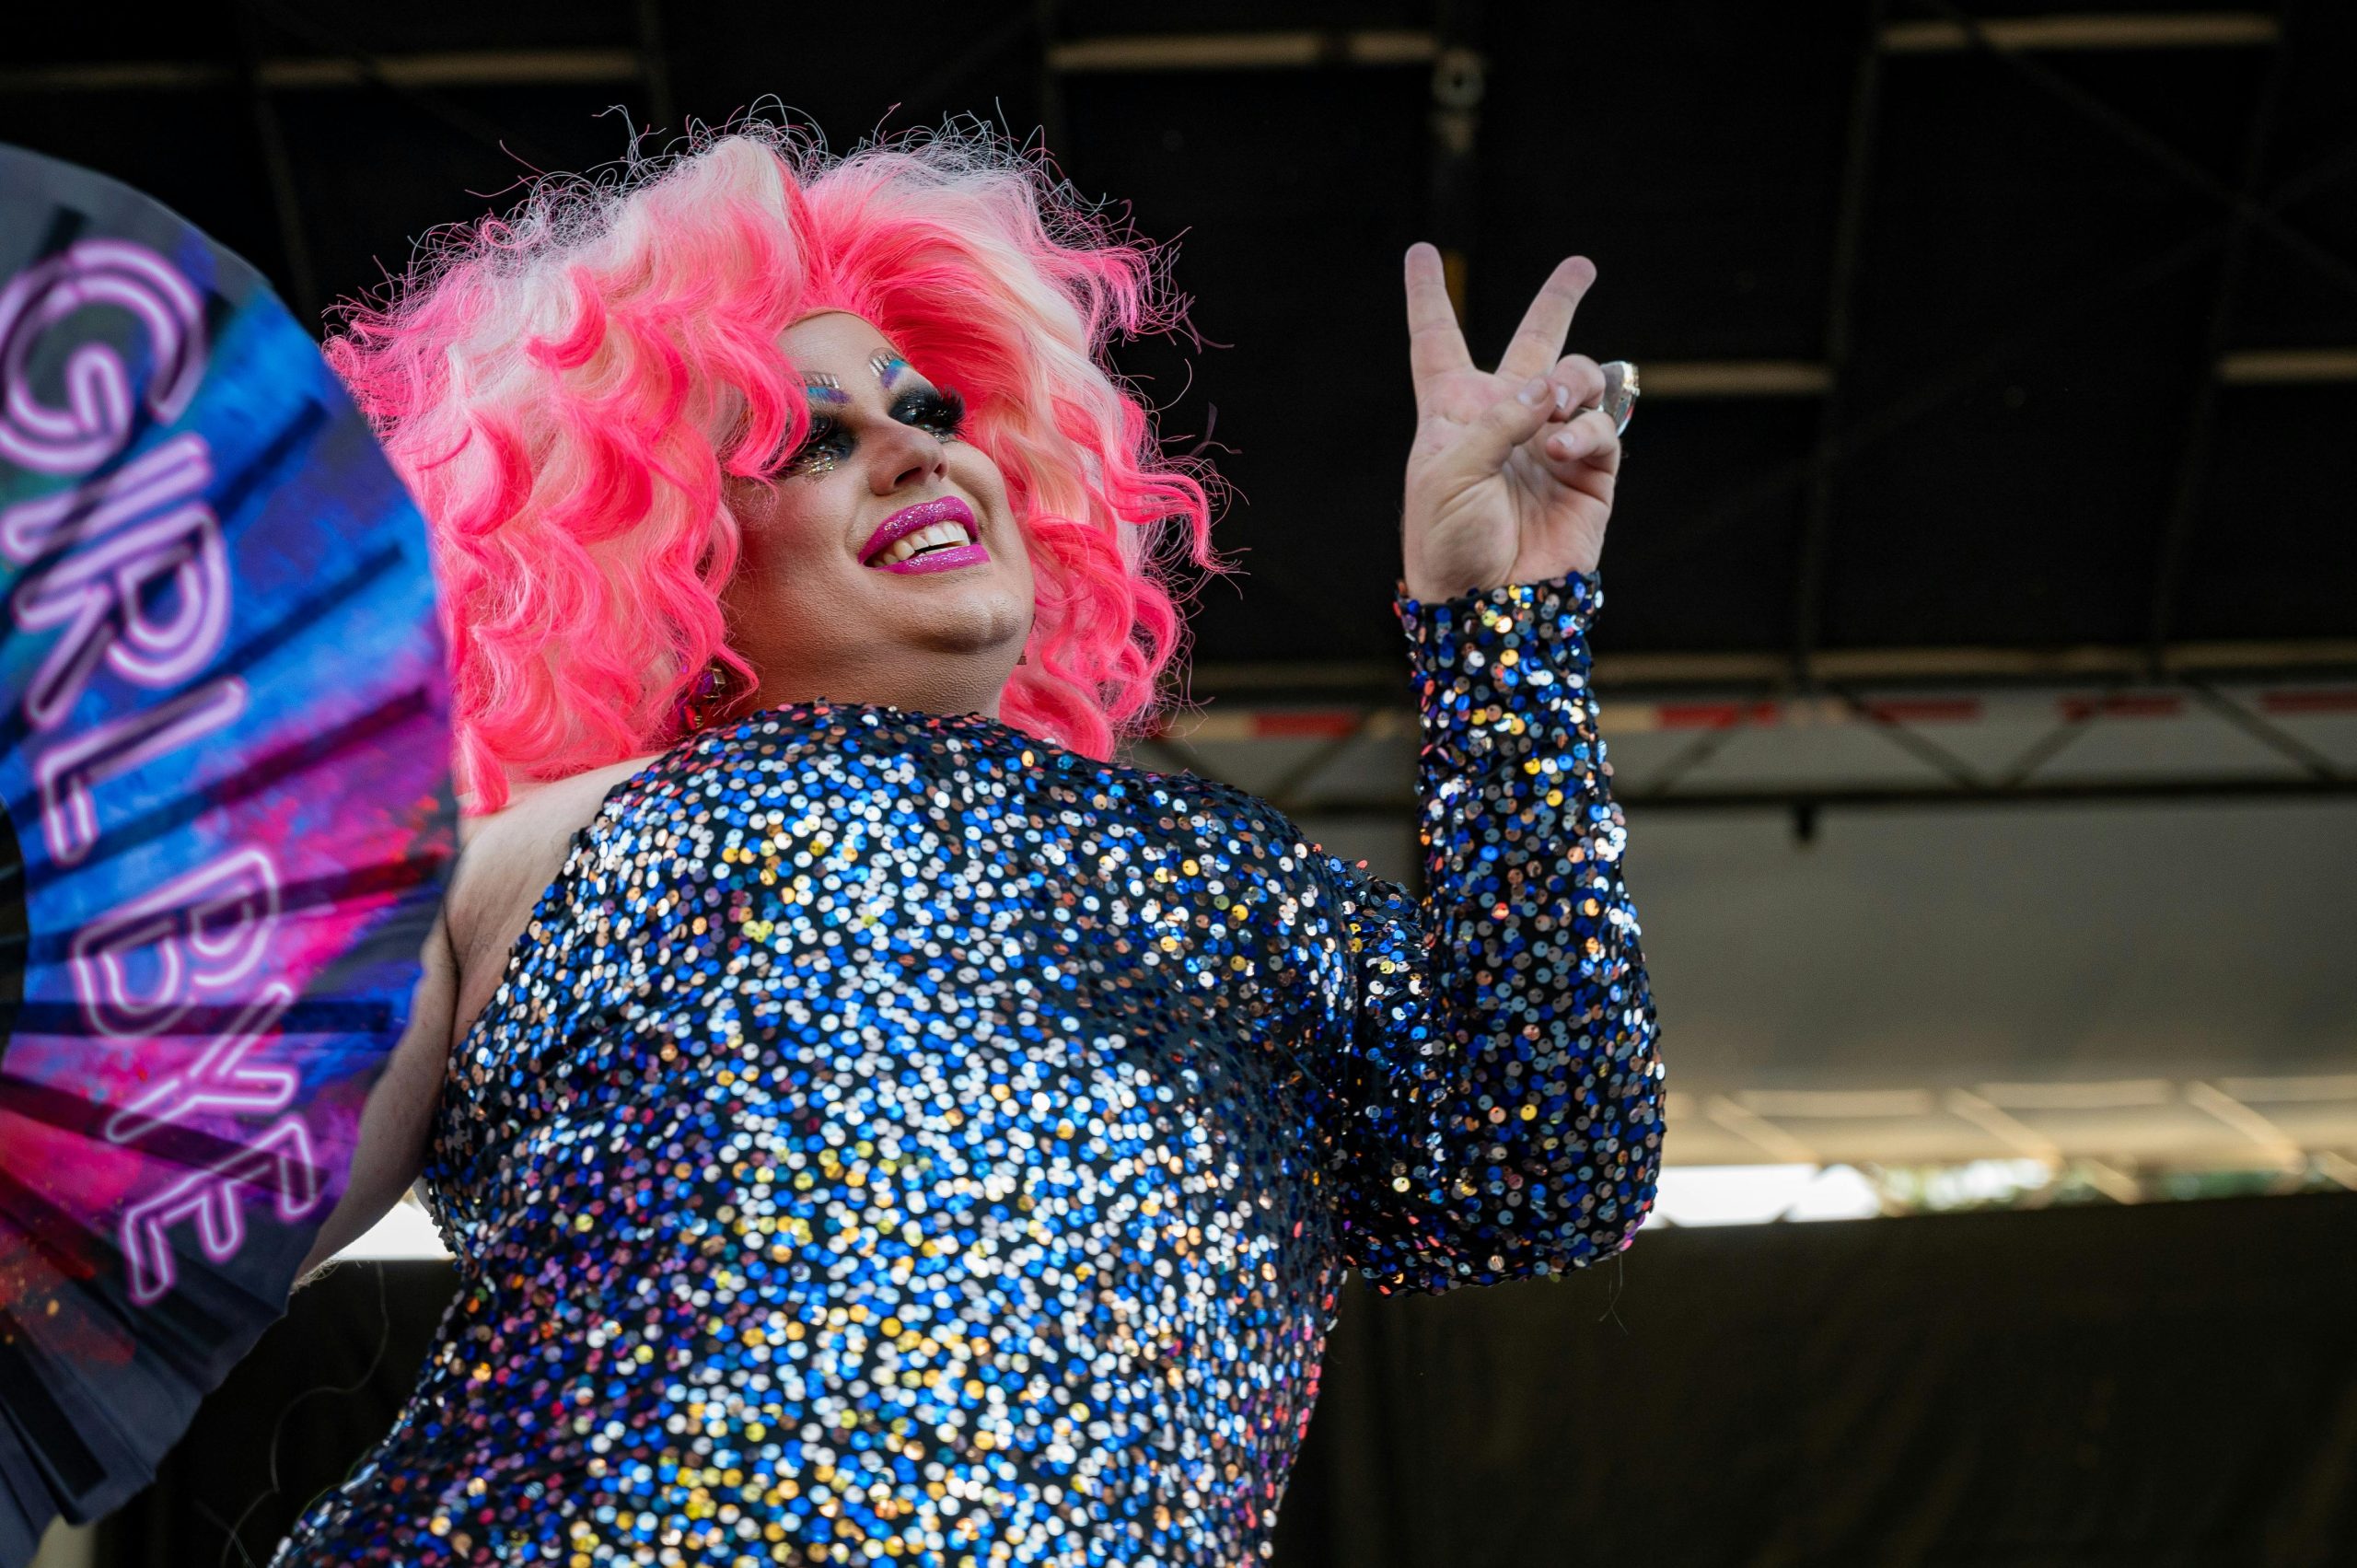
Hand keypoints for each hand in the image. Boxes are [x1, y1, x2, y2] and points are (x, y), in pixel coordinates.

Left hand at [1399, 243, 1622, 601]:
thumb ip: (1496, 420)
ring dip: (1571, 380)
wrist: (1486, 605)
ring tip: (1554, 407)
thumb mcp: (1446, 473)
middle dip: (1559, 301)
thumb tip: (1551, 388)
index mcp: (1450, 412)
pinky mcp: (1590, 473)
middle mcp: (1503, 419)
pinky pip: (1600, 427)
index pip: (1436, 340)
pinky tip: (1559, 449)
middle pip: (1534, 343)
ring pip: (1579, 377)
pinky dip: (1584, 430)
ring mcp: (1549, 443)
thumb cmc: (1446, 542)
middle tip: (1580, 265)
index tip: (1420, 251)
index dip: (1427, 295)